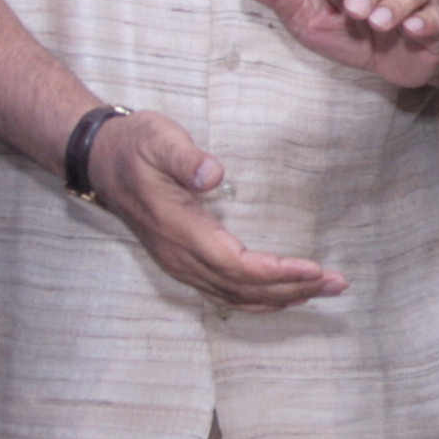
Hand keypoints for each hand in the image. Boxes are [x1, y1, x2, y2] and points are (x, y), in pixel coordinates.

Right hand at [85, 108, 341, 309]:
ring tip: (323, 292)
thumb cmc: (134, 146)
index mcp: (180, 229)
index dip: (276, 272)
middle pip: (243, 288)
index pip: (236, 265)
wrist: (100, 161)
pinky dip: (259, 299)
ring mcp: (180, 264)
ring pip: (236, 297)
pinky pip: (225, 293)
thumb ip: (184, 157)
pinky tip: (285, 296)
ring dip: (281, 299)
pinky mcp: (183, 263)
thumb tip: (213, 174)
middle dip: (293, 289)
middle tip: (338, 283)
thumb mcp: (158, 139)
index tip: (314, 268)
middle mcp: (180, 256)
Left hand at [241, 0, 438, 88]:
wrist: (399, 62)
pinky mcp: (436, 26)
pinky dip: (426, 19)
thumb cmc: (351, 35)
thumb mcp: (311, 19)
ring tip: (379, 24)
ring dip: (395, 3)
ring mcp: (415, 2)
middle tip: (355, 12)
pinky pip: (437, 15)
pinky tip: (414, 28)